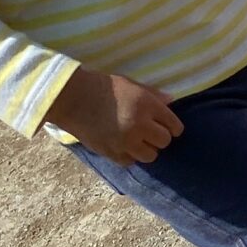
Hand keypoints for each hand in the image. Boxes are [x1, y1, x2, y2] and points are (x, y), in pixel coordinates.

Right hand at [49, 67, 183, 164]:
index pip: (173, 125)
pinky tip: (124, 145)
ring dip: (147, 148)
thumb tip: (171, 101)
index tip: (170, 127)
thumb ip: (152, 94)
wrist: (72, 98)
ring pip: (150, 156)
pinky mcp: (111, 153)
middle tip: (151, 132)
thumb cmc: (103, 87)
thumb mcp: (130, 84)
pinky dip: (130, 155)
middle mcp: (139, 126)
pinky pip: (130, 161)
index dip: (173, 127)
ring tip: (138, 140)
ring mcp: (125, 142)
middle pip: (164, 142)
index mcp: (146, 106)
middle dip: (160, 137)